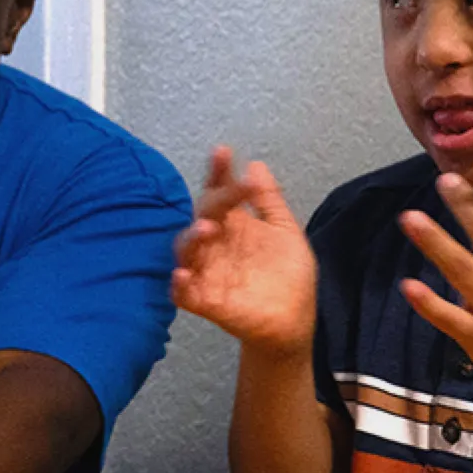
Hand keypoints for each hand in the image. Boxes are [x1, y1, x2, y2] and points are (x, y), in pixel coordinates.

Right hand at [171, 146, 317, 352]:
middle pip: (203, 215)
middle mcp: (216, 244)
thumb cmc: (287, 276)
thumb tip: (256, 165)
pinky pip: (183, 293)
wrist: (294, 320)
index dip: (218, 173)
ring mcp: (208, 272)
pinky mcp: (205, 301)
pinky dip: (179, 285)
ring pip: (186, 250)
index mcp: (234, 224)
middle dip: (212, 201)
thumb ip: (270, 201)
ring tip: (208, 229)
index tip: (222, 152)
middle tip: (230, 192)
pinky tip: (182, 275)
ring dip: (192, 238)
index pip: (220, 193)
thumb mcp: (285, 232)